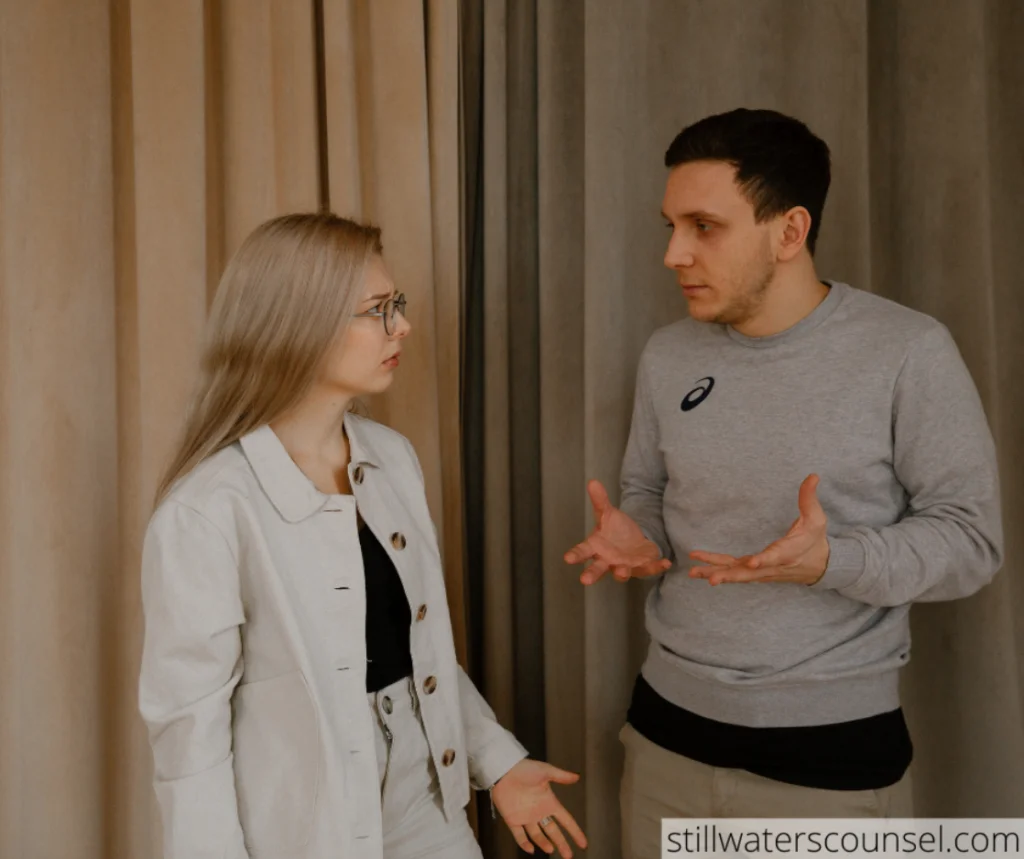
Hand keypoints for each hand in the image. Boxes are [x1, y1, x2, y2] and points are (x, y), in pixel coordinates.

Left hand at [490, 759, 587, 856]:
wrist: (503, 769)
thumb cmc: (524, 768)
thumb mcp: (545, 770)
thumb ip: (561, 776)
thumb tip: (577, 777)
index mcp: (549, 802)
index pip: (565, 820)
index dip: (574, 831)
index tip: (583, 843)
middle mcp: (539, 812)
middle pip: (553, 832)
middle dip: (562, 844)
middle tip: (568, 856)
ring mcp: (526, 817)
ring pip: (537, 835)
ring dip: (544, 843)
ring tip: (550, 849)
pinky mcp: (512, 819)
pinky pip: (519, 835)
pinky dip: (524, 843)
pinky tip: (530, 849)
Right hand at [564, 480, 671, 583]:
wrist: (633, 540)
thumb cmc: (614, 530)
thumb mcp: (607, 514)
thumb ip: (600, 501)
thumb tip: (592, 482)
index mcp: (595, 547)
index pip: (582, 551)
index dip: (575, 555)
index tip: (567, 558)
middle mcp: (607, 560)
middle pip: (597, 568)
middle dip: (592, 574)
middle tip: (584, 580)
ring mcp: (624, 565)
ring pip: (621, 572)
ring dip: (621, 573)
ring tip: (621, 572)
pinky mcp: (641, 567)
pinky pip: (649, 568)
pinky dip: (656, 567)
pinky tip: (665, 563)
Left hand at [689, 474, 829, 585]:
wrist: (820, 567)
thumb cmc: (816, 540)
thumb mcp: (817, 519)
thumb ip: (809, 498)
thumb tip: (813, 476)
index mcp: (788, 553)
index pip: (775, 558)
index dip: (763, 561)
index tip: (752, 563)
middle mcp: (772, 566)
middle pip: (749, 573)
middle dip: (729, 575)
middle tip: (712, 579)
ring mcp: (761, 571)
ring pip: (737, 574)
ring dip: (716, 573)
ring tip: (694, 572)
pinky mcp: (754, 572)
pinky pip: (733, 572)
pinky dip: (716, 570)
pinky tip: (698, 569)